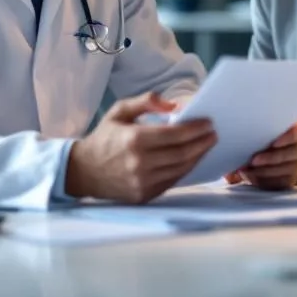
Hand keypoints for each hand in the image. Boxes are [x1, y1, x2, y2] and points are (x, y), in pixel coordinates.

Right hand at [66, 92, 217, 202]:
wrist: (84, 170)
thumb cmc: (104, 137)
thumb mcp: (120, 111)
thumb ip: (145, 101)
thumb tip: (173, 106)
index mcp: (134, 139)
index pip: (174, 134)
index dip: (195, 129)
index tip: (208, 123)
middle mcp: (140, 163)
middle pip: (182, 153)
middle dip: (202, 143)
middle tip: (213, 134)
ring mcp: (143, 182)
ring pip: (181, 169)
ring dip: (198, 156)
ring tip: (207, 145)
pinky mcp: (145, 195)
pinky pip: (172, 181)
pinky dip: (185, 169)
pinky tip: (191, 159)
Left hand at [224, 123, 296, 189]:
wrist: (287, 159)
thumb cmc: (268, 142)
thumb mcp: (261, 136)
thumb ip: (248, 138)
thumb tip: (232, 151)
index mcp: (293, 133)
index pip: (296, 133)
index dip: (287, 137)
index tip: (274, 143)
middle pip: (288, 154)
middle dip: (270, 158)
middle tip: (253, 160)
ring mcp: (294, 167)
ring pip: (283, 171)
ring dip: (264, 172)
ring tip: (246, 170)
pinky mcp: (288, 182)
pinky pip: (277, 183)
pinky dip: (263, 181)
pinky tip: (251, 178)